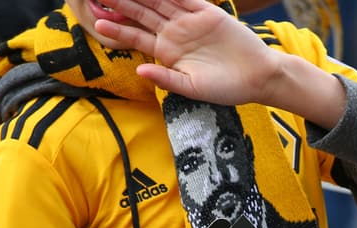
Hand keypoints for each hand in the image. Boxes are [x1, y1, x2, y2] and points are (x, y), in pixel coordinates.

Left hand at [92, 0, 280, 105]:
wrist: (258, 77)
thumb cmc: (226, 89)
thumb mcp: (192, 89)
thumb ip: (166, 79)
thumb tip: (140, 70)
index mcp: (168, 52)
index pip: (137, 36)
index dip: (118, 28)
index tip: (98, 22)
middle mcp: (175, 33)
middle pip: (143, 12)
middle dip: (122, 2)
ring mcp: (190, 20)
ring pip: (159, 1)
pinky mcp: (206, 12)